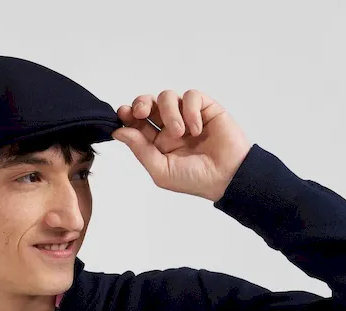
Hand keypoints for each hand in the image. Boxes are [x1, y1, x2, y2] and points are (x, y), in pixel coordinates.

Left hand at [112, 90, 251, 201]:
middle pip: (149, 103)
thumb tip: (119, 132)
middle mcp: (169, 127)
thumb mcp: (161, 170)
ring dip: (170, 112)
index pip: (137, 122)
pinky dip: (191, 110)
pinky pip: (191, 96)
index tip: (123, 114)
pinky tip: (196, 129)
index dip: (128, 115)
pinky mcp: (205, 107)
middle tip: (141, 112)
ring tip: (180, 132)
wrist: (227, 177)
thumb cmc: (195, 179)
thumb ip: (140, 150)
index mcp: (157, 142)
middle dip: (141, 103)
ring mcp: (187, 115)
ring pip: (167, 97)